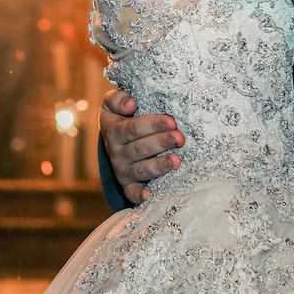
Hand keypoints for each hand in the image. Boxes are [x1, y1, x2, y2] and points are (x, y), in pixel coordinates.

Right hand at [99, 87, 183, 204]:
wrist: (114, 138)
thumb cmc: (122, 116)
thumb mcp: (113, 103)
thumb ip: (118, 98)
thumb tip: (131, 104)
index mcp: (113, 129)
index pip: (132, 128)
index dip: (152, 124)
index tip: (172, 121)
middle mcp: (116, 151)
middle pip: (139, 149)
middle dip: (161, 143)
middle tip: (180, 138)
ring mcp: (122, 169)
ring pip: (140, 170)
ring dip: (159, 165)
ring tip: (177, 160)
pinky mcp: (127, 184)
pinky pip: (131, 193)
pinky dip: (139, 195)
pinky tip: (150, 194)